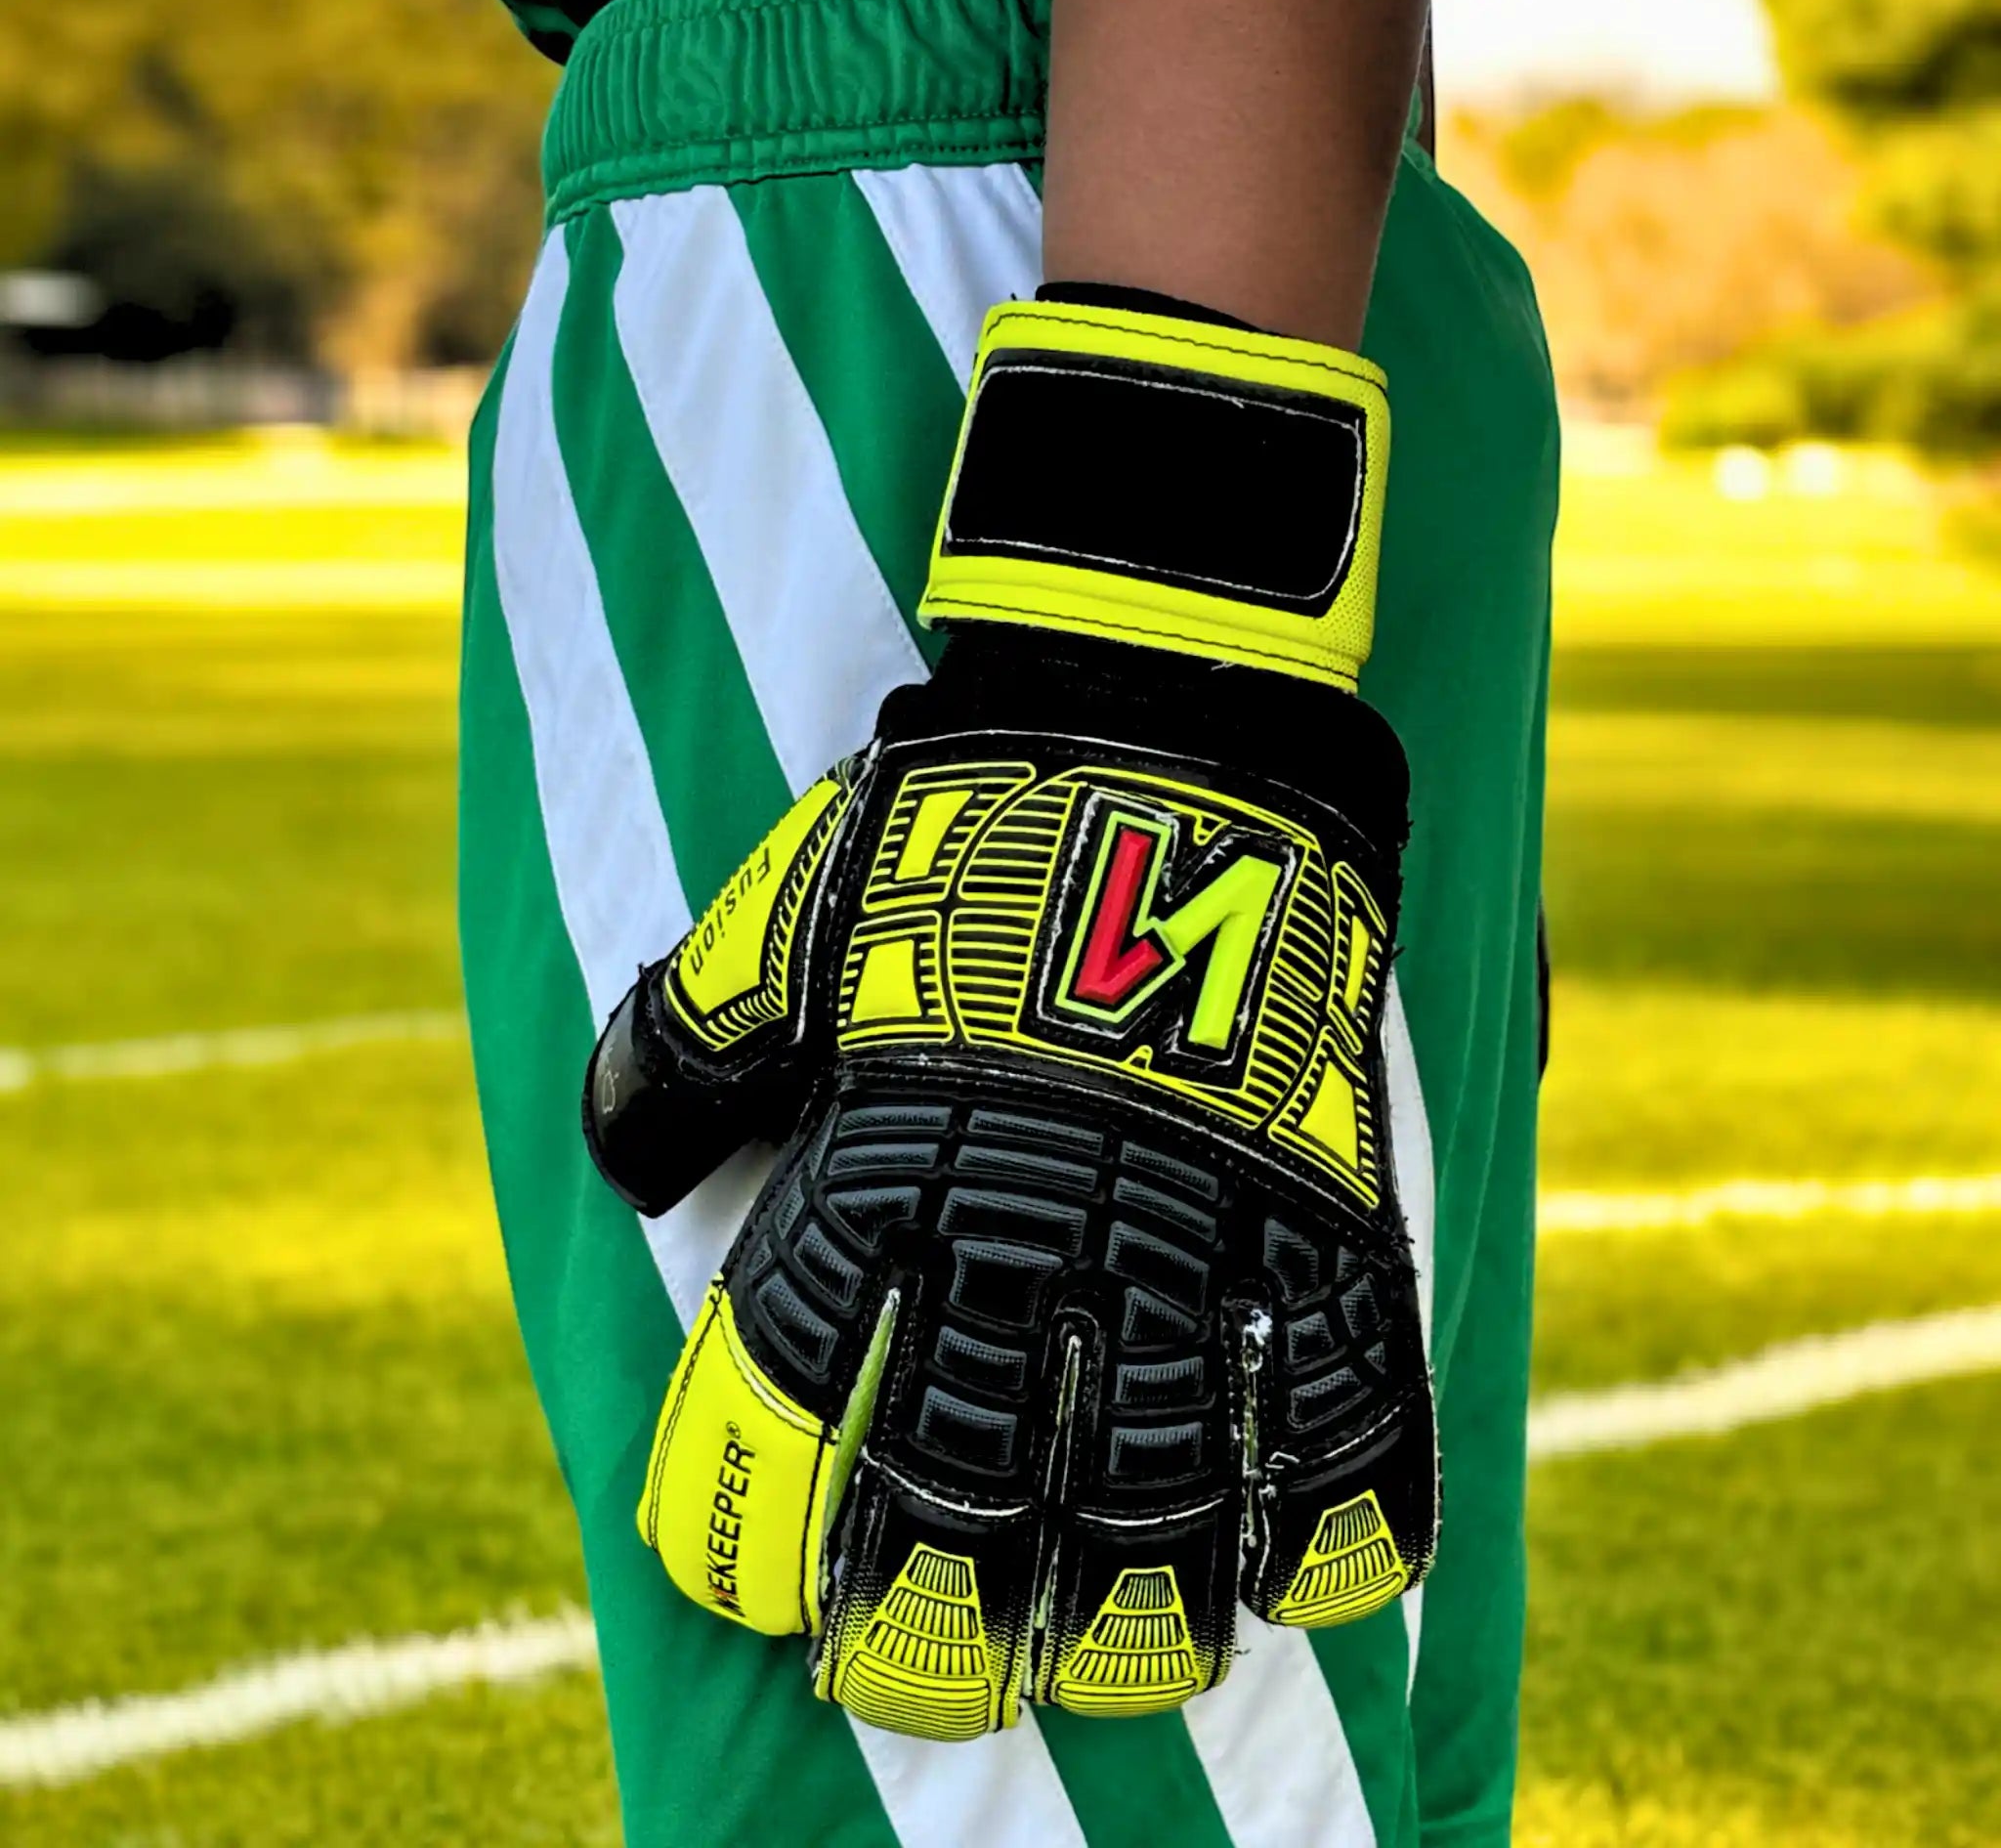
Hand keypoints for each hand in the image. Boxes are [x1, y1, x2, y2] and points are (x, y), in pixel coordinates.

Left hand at [585, 297, 1435, 1740]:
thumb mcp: (787, 909)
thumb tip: (632, 1169)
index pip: (791, 1365)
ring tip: (1112, 1660)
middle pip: (969, 1451)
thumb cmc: (960, 820)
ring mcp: (1190, 1192)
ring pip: (1161, 1452)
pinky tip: (1312, 1580)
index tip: (745, 1591)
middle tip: (918, 1678)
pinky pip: (1343, 1362)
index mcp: (888, 1135)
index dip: (755, 1496)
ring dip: (1132, 1587)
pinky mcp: (1319, 1174)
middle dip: (934, 1592)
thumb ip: (690, 1039)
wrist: (1162, 714)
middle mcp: (1033, 1191)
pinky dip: (1337, 1489)